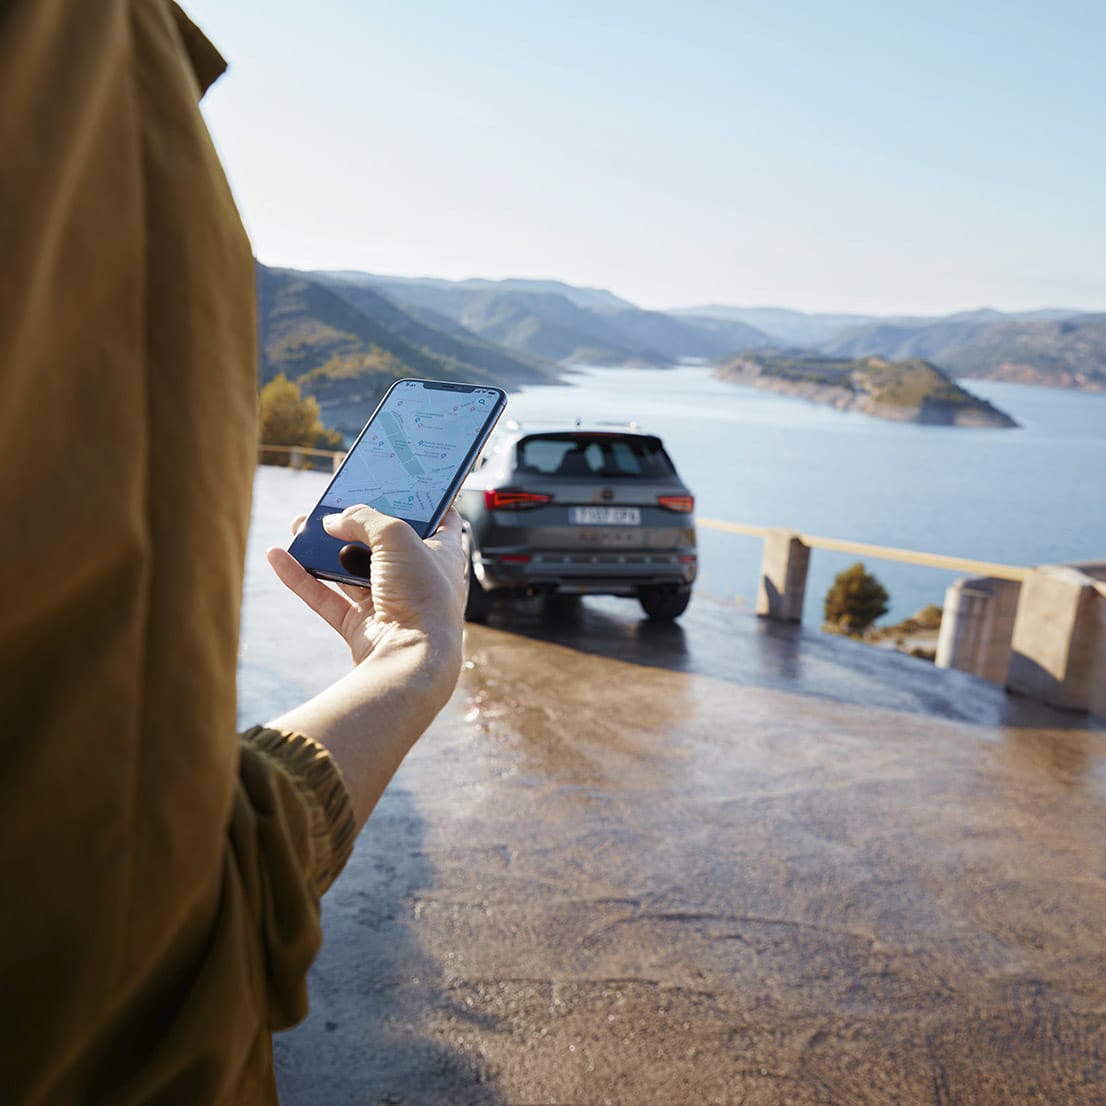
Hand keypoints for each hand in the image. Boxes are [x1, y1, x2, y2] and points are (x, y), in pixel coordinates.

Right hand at [266, 507, 465, 672]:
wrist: (410, 659)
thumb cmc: (421, 595)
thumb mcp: (397, 536)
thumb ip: (364, 518)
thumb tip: (335, 520)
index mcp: (443, 554)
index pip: (439, 518)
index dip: (420, 499)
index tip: (398, 482)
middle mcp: (417, 578)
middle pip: (382, 543)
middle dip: (354, 523)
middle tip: (332, 503)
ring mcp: (388, 604)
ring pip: (349, 569)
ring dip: (322, 548)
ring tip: (298, 524)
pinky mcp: (362, 626)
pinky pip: (326, 598)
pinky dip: (301, 578)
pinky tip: (278, 556)